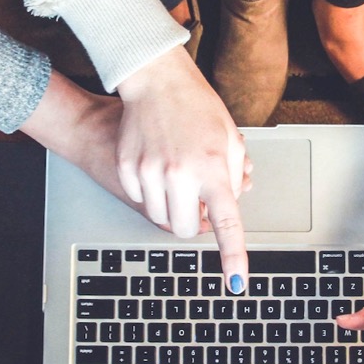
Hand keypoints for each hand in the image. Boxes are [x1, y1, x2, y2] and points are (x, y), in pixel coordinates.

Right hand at [114, 46, 250, 291]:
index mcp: (213, 168)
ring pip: (160, 218)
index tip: (236, 282)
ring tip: (177, 176)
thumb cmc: (197, 107)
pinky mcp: (127, 168)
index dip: (233, 256)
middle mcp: (180, 174)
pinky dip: (150, 192)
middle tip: (197, 201)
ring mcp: (150, 172)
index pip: (227, 223)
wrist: (156, 81)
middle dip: (193, 223)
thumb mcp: (230, 139)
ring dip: (172, 207)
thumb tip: (228, 207)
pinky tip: (157, 165)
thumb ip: (234, 178)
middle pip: (185, 230)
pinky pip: (140, 200)